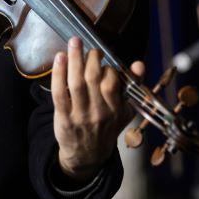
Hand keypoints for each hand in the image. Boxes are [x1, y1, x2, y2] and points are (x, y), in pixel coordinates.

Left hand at [51, 37, 144, 181]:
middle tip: (89, 48)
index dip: (107, 67)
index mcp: (116, 110)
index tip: (103, 59)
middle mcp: (99, 113)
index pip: (112, 83)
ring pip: (76, 83)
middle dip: (91, 57)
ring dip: (74, 59)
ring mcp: (80, 115)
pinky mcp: (63, 117)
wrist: (88, 155)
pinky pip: (59, 92)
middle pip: (93, 79)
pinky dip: (58, 73)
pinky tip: (59, 58)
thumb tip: (139, 64)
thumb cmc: (107, 127)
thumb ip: (132, 86)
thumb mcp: (125, 111)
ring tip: (74, 43)